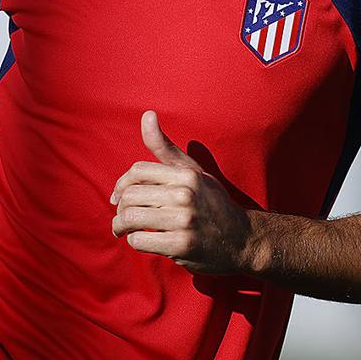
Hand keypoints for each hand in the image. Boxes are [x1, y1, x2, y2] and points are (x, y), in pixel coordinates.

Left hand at [110, 110, 256, 275]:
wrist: (243, 239)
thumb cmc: (212, 202)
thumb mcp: (193, 171)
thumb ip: (165, 147)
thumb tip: (147, 114)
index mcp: (186, 175)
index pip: (137, 172)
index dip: (121, 184)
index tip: (118, 196)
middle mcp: (185, 195)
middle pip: (130, 196)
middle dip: (119, 208)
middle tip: (121, 217)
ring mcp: (184, 221)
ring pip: (130, 218)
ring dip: (119, 226)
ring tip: (122, 230)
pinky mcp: (182, 246)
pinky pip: (140, 241)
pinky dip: (134, 241)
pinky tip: (141, 240)